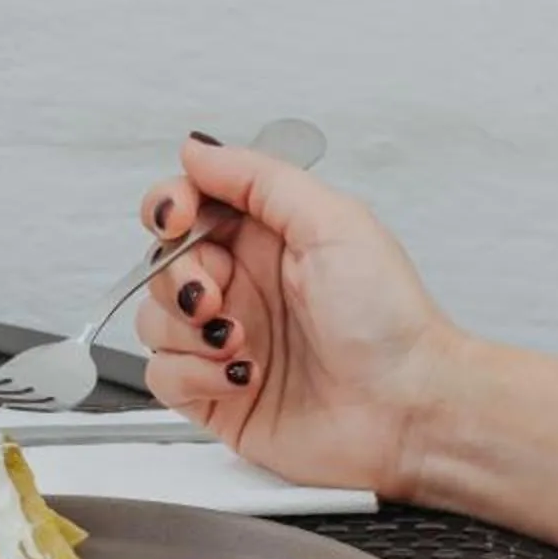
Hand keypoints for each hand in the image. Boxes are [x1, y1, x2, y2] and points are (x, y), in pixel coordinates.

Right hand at [131, 136, 469, 497]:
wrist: (404, 409)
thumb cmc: (388, 322)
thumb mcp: (333, 224)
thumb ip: (260, 179)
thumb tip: (198, 149)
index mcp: (267, 239)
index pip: (188, 206)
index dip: (168, 208)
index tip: (178, 221)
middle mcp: (242, 286)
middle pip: (161, 265)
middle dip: (182, 280)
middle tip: (221, 298)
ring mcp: (223, 341)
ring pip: (153, 321)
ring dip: (190, 332)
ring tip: (241, 343)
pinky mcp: (212, 394)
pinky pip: (162, 375)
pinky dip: (194, 376)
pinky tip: (240, 378)